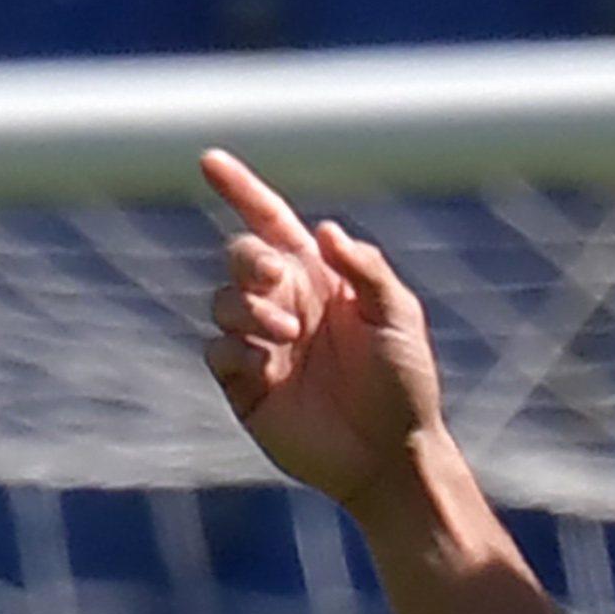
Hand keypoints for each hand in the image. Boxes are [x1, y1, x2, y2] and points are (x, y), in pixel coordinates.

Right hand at [200, 148, 446, 511]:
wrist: (391, 453)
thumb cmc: (404, 381)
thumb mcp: (399, 316)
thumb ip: (366, 269)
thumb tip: (324, 230)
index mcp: (320, 278)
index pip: (271, 222)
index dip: (241, 190)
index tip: (209, 160)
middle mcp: (285, 303)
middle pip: (239, 255)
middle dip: (249, 258)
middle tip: (277, 278)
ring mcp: (262, 344)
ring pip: (221, 300)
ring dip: (248, 308)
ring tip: (288, 334)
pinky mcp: (245, 384)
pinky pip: (216, 350)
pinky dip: (234, 348)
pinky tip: (265, 363)